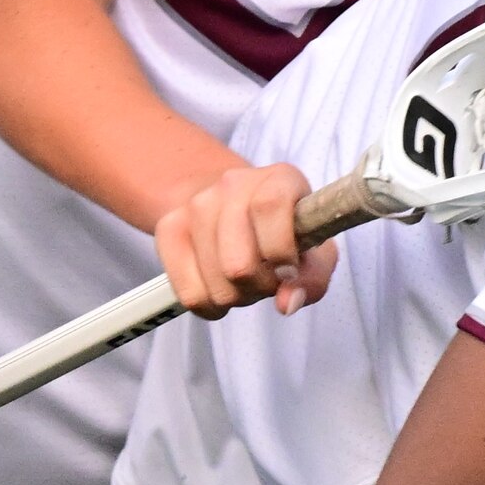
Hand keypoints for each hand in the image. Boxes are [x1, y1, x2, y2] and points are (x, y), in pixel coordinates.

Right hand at [154, 157, 334, 316]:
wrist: (232, 207)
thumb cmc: (283, 234)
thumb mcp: (315, 253)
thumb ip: (312, 279)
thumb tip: (287, 303)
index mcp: (279, 179)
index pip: (271, 206)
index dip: (280, 250)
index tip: (288, 272)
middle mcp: (234, 183)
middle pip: (238, 262)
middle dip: (258, 286)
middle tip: (266, 278)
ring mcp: (196, 204)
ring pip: (215, 282)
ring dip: (235, 295)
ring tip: (244, 278)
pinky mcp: (169, 228)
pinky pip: (189, 294)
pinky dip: (210, 305)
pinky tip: (220, 287)